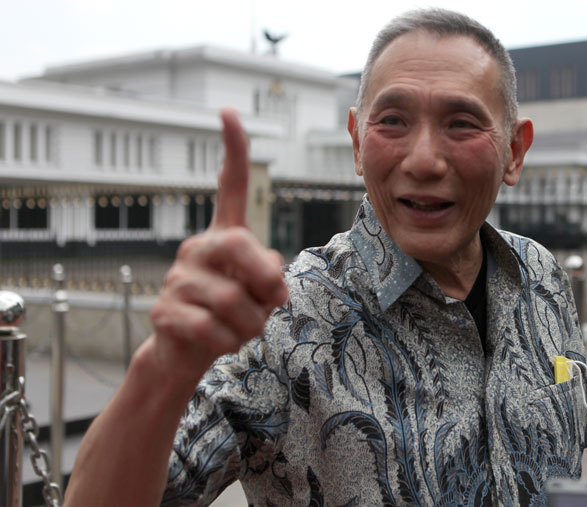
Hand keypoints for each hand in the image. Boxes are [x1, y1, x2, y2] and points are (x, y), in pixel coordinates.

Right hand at [148, 109, 288, 385]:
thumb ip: (270, 276)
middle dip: (265, 280)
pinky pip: (212, 329)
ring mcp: (177, 278)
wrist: (187, 353)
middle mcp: (198, 248)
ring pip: (233, 301)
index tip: (230, 113)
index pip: (229, 188)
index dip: (233, 152)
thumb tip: (270, 277)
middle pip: (240, 246)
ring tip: (241, 328)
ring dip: (251, 324)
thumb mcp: (261, 292)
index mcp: (224, 237)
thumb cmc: (232, 315)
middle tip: (270, 303)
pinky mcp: (164, 311)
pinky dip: (229, 342)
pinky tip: (220, 341)